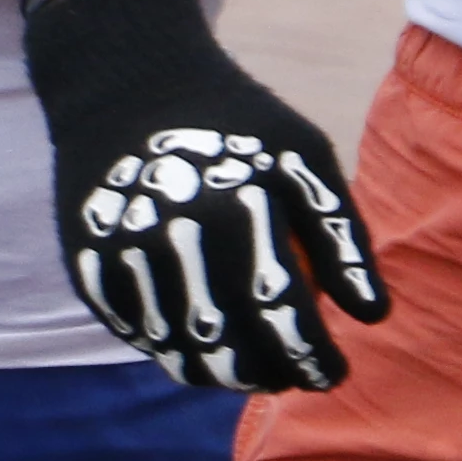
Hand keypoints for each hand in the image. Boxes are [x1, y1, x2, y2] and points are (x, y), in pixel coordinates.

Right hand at [26, 0, 387, 389]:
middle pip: (230, 348)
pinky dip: (182, 353)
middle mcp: (169, 238)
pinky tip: (213, 344)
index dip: (312, 358)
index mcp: (232, 207)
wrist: (124, 82)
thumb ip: (339, 234)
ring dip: (230, 375)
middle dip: (275, 377)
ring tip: (263, 370)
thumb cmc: (234, 119)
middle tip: (301, 379)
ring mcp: (121, 259)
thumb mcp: (301, 152)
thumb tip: (373, 316)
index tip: (336, 373)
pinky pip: (142, 338)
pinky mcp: (88, 271)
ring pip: (182, 356)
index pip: (280, 313)